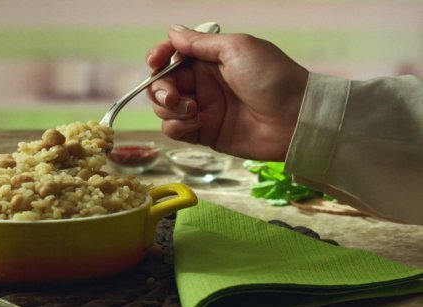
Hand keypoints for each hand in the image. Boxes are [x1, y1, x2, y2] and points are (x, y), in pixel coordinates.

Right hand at [147, 25, 308, 160]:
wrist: (295, 118)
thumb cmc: (272, 77)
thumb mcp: (236, 49)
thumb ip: (199, 43)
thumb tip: (171, 31)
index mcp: (209, 60)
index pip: (171, 56)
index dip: (157, 58)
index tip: (154, 63)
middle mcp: (202, 83)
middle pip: (161, 84)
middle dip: (160, 89)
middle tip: (174, 97)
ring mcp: (202, 109)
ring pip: (164, 108)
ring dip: (169, 109)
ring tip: (194, 110)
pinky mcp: (204, 133)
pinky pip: (175, 130)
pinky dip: (177, 126)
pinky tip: (196, 123)